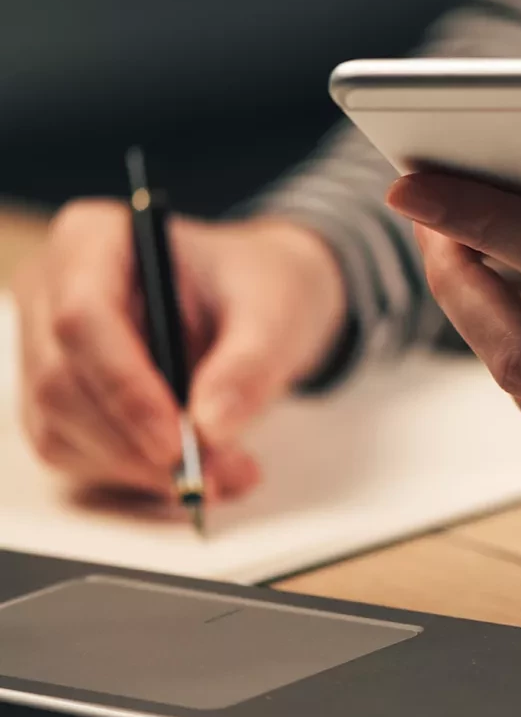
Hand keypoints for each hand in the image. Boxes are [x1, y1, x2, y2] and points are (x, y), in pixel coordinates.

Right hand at [13, 201, 346, 500]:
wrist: (260, 302)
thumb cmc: (260, 286)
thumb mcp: (276, 310)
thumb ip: (250, 363)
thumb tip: (210, 427)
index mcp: (94, 239)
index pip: (82, 319)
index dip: (125, 389)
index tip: (179, 441)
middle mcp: (52, 291)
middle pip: (62, 383)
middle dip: (137, 445)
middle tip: (216, 475)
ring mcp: (48, 349)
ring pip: (62, 430)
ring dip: (140, 471)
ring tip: (226, 473)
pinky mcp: (62, 400)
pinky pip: (78, 454)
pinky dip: (137, 477)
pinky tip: (198, 472)